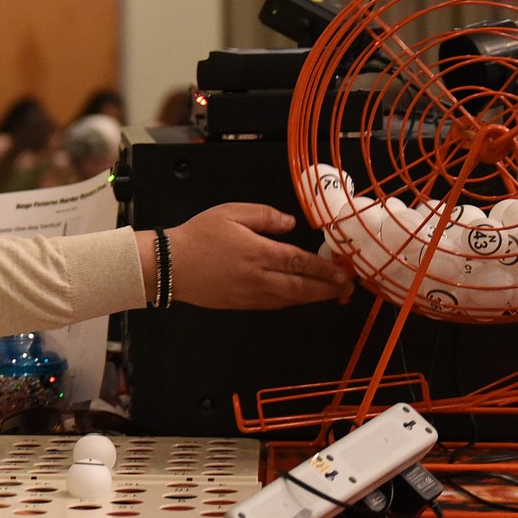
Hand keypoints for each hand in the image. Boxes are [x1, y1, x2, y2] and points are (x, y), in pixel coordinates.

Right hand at [138, 203, 353, 309]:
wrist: (169, 265)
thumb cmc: (198, 235)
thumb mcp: (231, 212)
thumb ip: (265, 216)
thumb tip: (290, 224)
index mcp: (259, 252)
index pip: (301, 263)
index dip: (325, 269)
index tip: (344, 272)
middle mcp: (259, 278)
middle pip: (302, 288)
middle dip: (328, 289)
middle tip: (348, 289)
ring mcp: (250, 295)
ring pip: (289, 299)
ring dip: (313, 298)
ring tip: (331, 294)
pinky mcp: (240, 304)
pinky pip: (273, 304)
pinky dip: (291, 301)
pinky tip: (299, 296)